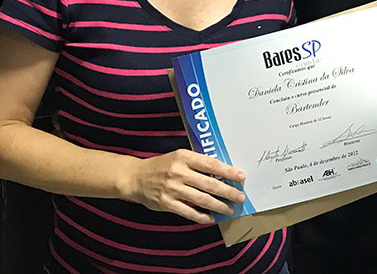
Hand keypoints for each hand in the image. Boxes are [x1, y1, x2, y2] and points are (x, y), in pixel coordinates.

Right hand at [131, 149, 246, 223]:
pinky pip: (189, 212)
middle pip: (209, 183)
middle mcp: (179, 172)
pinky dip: (202, 216)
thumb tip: (221, 173)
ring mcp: (172, 188)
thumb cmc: (161, 166)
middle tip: (240, 197)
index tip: (241, 177)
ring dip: (218, 206)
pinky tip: (211, 218)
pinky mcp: (167, 203)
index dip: (228, 171)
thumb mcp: (178, 157)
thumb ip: (196, 164)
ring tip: (229, 209)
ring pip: (202, 199)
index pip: (211, 164)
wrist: (136, 177)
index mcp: (183, 157)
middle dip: (228, 192)